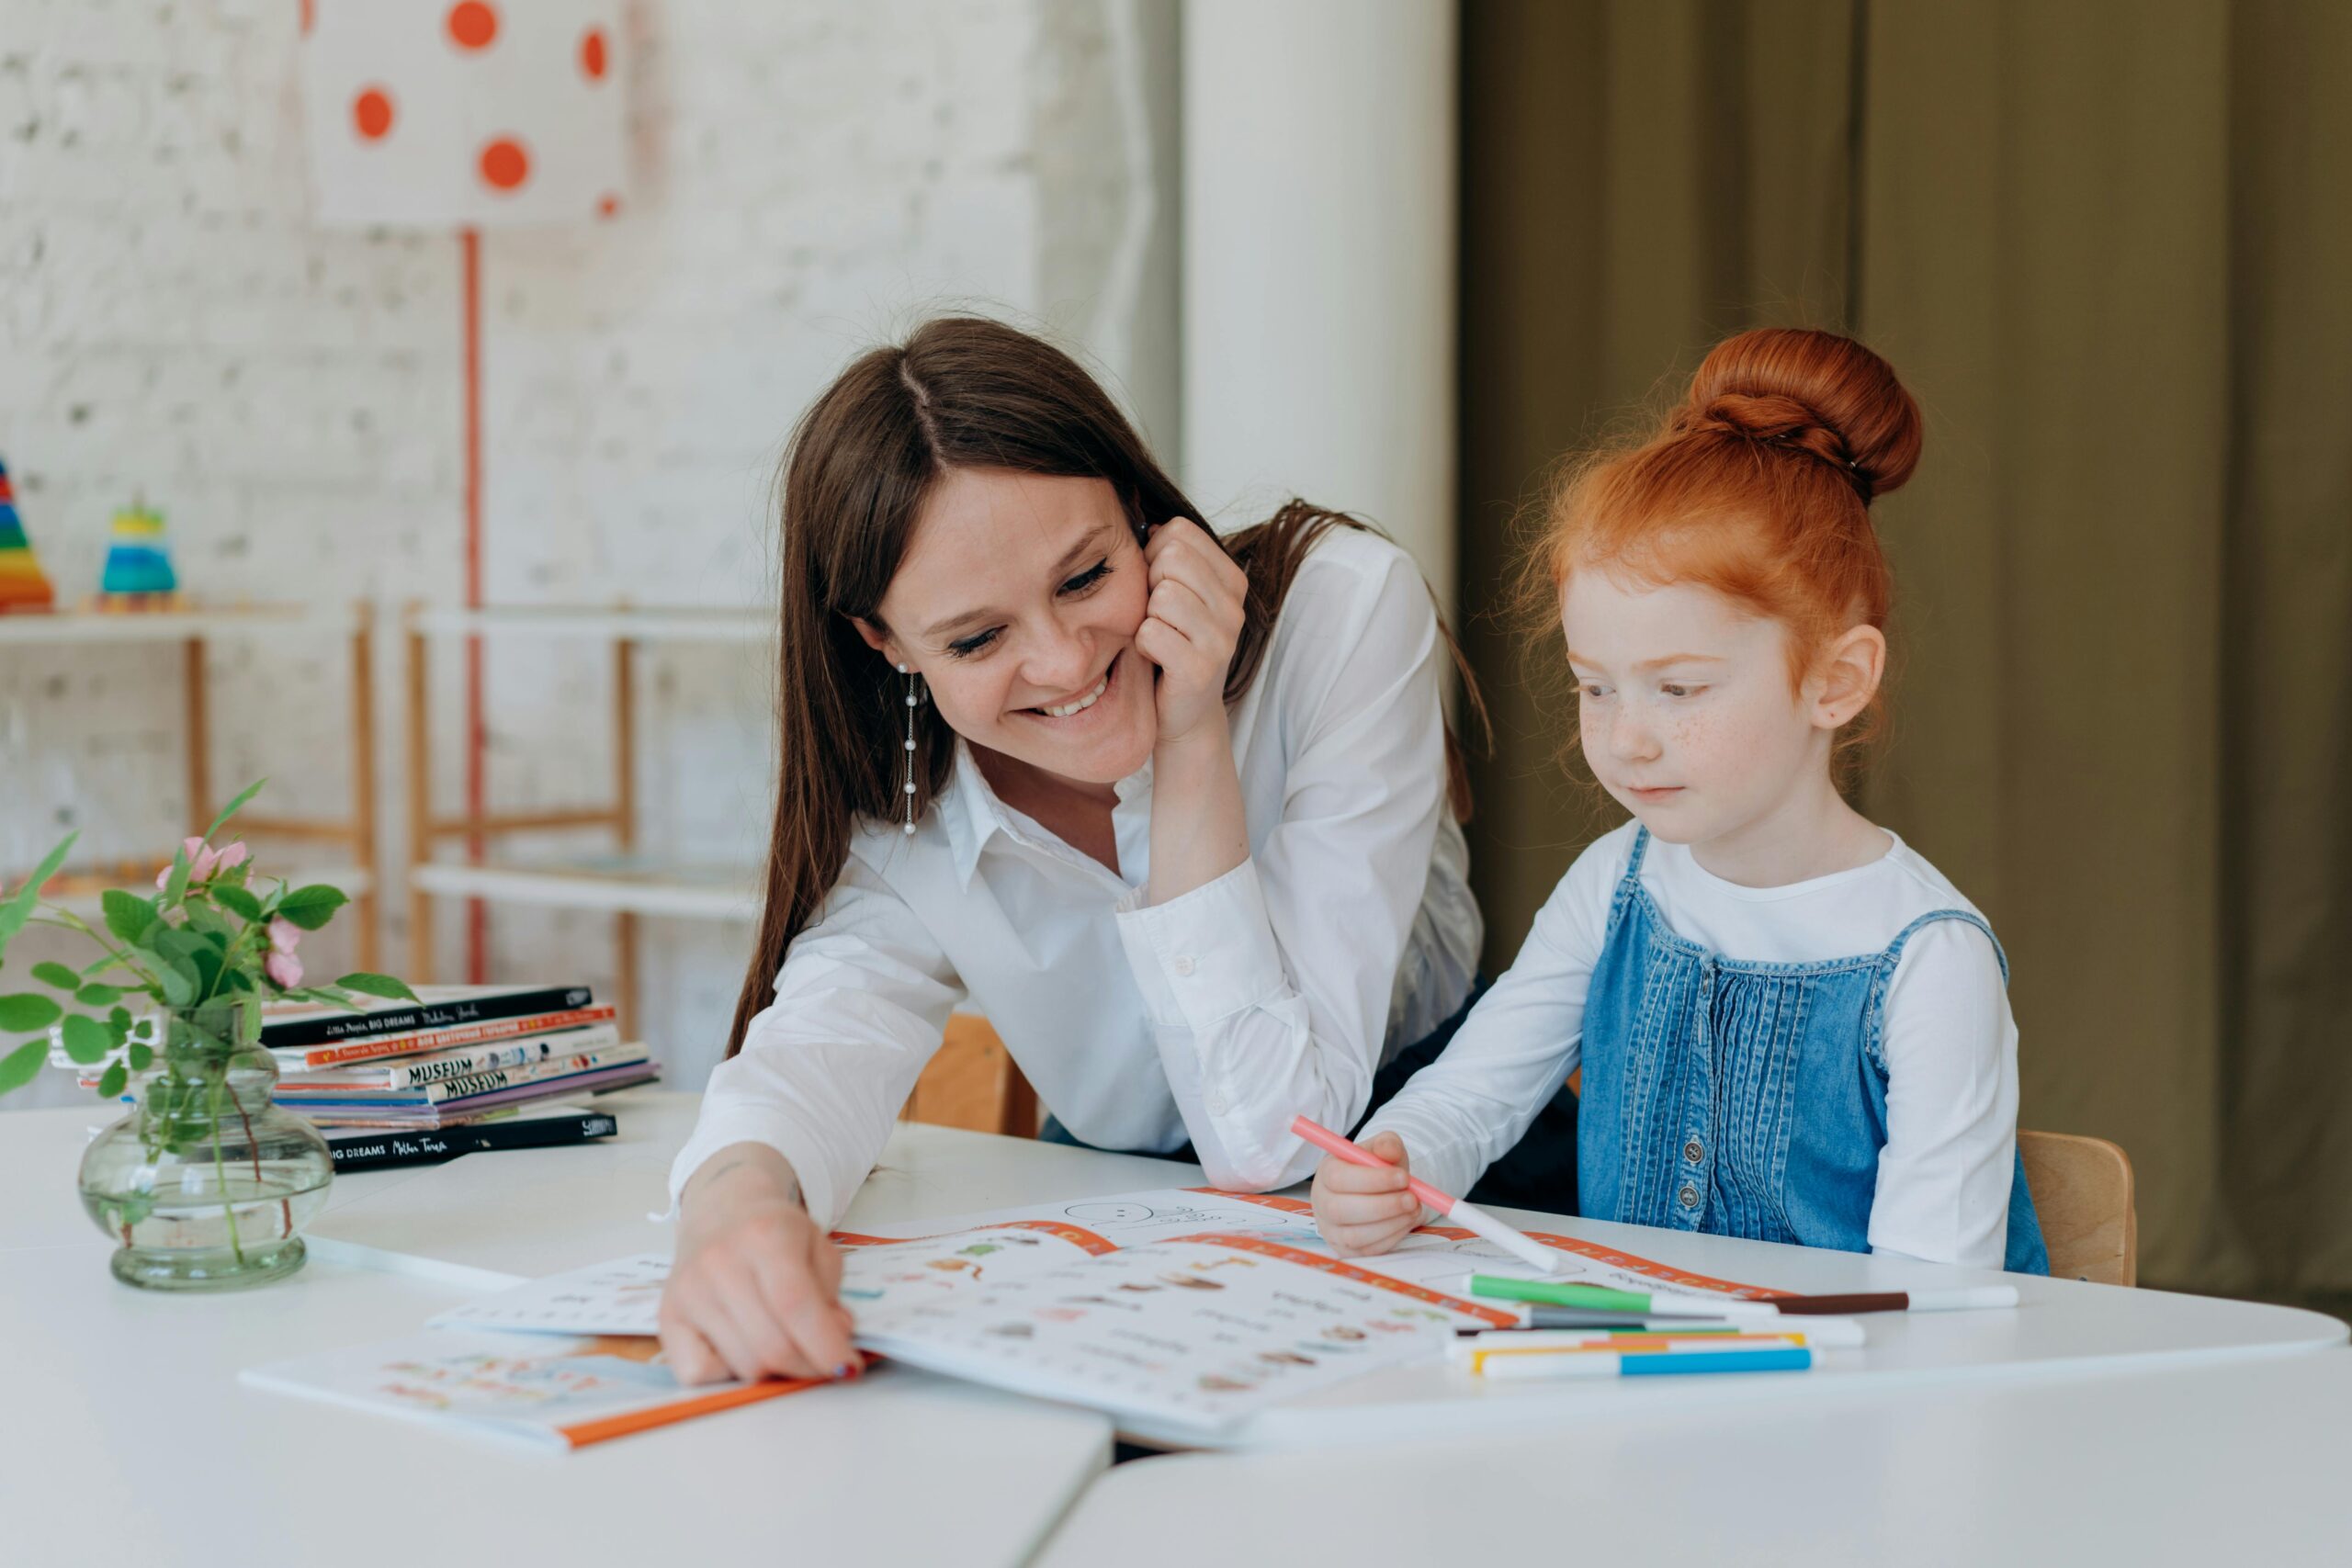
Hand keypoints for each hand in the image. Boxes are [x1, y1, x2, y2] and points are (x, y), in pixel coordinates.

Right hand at [658, 1144, 857, 1384]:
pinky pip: (698, 1374)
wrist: (722, 1211)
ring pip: (743, 1364)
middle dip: (808, 1365)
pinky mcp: (666, 1317)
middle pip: (770, 1345)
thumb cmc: (775, 1233)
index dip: (826, 1346)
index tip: (849, 1368)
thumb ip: (831, 1294)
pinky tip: (744, 1350)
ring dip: (775, 1370)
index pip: (796, 1305)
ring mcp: (688, 1292)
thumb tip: (834, 1338)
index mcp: (764, 1236)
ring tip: (785, 1345)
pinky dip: (728, 1374)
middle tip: (823, 1362)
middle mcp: (719, 1262)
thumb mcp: (818, 1247)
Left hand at [1133, 517, 1247, 745]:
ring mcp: (1222, 639)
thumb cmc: (1171, 646)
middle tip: (1156, 614)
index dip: (1155, 553)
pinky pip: (1151, 632)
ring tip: (1158, 636)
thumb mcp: (1177, 596)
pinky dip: (1141, 644)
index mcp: (1232, 581)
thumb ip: (1169, 558)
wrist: (1183, 714)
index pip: (1181, 532)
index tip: (1157, 584)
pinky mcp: (1200, 669)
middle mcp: (1234, 607)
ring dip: (1146, 617)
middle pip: (1172, 558)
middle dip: (1150, 583)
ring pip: (1162, 595)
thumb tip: (1150, 523)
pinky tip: (1154, 657)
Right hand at [1310, 1131, 1422, 1257]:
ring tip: (1414, 1208)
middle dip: (1382, 1206)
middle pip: (1341, 1210)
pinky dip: (1392, 1236)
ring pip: (1355, 1235)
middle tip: (1412, 1198)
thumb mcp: (1383, 1150)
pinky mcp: (1346, 1250)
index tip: (1404, 1177)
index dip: (1373, 1180)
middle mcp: (1322, 1202)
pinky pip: (1369, 1250)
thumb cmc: (1376, 1169)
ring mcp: (1332, 1230)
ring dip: (1391, 1223)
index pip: (1339, 1179)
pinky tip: (1407, 1221)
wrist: (1377, 1191)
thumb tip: (1389, 1150)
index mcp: (1327, 1172)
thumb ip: (1387, 1144)